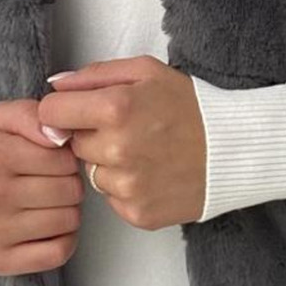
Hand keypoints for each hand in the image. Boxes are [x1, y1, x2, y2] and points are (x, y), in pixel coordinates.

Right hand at [0, 98, 84, 276]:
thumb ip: (32, 115)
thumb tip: (62, 135)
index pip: (64, 159)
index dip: (64, 159)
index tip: (48, 161)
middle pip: (70, 191)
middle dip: (67, 185)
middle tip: (46, 183)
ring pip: (69, 221)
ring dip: (66, 212)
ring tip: (43, 203)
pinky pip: (59, 252)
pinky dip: (63, 240)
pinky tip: (45, 227)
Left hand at [37, 55, 206, 230]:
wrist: (235, 149)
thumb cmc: (191, 106)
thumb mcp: (146, 72)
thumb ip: (94, 74)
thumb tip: (55, 85)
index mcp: (114, 108)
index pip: (50, 113)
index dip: (63, 109)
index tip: (78, 111)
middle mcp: (117, 150)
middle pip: (71, 145)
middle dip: (91, 136)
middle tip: (126, 129)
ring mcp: (127, 186)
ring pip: (91, 174)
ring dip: (108, 164)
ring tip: (143, 152)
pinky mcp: (137, 213)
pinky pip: (112, 198)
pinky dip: (126, 187)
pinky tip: (152, 173)